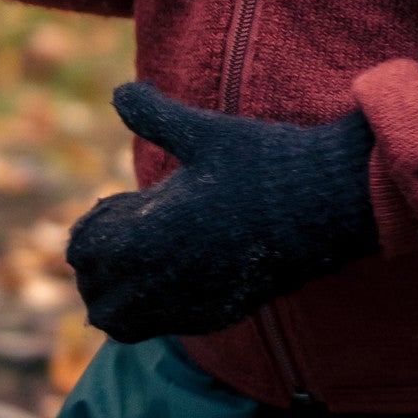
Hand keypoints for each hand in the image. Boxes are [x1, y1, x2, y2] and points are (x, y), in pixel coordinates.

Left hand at [66, 82, 378, 343]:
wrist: (332, 204)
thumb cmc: (267, 164)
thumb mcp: (205, 131)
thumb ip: (154, 114)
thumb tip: (118, 90)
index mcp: (150, 235)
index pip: (86, 251)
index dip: (90, 228)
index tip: (116, 203)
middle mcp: (164, 280)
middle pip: (96, 295)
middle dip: (99, 265)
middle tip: (126, 230)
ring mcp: (192, 303)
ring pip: (122, 323)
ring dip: (120, 294)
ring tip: (143, 258)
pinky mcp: (220, 314)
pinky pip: (163, 327)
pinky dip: (153, 307)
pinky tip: (177, 271)